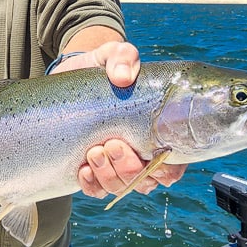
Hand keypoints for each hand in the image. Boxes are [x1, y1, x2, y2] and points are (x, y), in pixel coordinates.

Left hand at [55, 41, 186, 197]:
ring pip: (121, 188)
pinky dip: (91, 184)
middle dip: (129, 168)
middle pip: (147, 182)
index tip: (146, 151)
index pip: (175, 166)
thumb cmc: (102, 69)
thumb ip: (123, 57)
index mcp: (159, 132)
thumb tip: (123, 77)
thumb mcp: (113, 55)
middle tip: (111, 144)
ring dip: (109, 175)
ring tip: (94, 151)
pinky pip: (96, 191)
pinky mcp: (92, 171)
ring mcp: (116, 165)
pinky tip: (83, 168)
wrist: (72, 76)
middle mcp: (141, 154)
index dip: (166, 169)